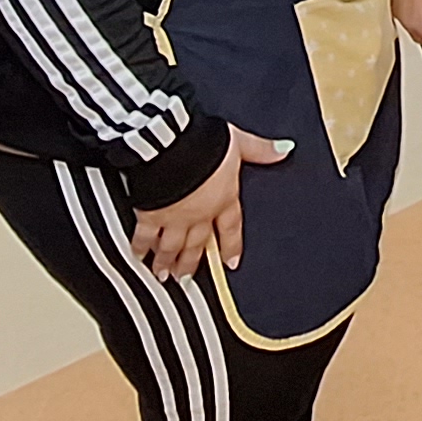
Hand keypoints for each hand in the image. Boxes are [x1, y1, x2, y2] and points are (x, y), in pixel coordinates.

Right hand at [131, 137, 271, 281]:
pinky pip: (145, 236)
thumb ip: (260, 150)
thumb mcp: (239, 142)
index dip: (232, 246)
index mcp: (223, 198)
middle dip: (191, 263)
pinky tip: (138, 255)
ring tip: (163, 274)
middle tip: (185, 278)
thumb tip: (283, 151)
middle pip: (196, 244)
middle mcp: (200, 213)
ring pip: (172, 247)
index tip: (231, 264)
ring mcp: (175, 217)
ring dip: (167, 262)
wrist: (172, 146)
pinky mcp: (150, 214)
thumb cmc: (205, 144)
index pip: (231, 228)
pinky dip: (141, 247)